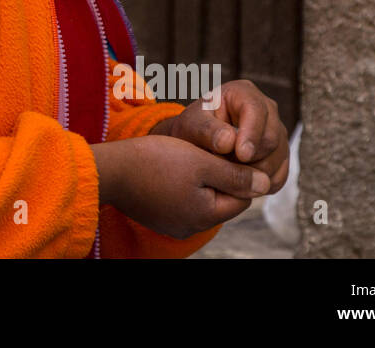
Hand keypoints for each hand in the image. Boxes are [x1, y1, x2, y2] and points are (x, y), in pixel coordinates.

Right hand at [91, 135, 269, 238]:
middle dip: (220, 174)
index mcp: (205, 215)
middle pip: (221, 198)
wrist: (109, 169)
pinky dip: (182, 185)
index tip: (231, 149)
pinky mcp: (157, 215)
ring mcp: (172, 223)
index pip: (241, 195)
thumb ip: (235, 174)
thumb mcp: (201, 161)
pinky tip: (172, 167)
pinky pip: (181, 200)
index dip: (240, 170)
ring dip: (201, 178)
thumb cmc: (155, 161)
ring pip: (201, 198)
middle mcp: (190, 226)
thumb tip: (266, 184)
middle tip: (210, 149)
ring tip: (190, 155)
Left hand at [149, 79, 289, 192]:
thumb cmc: (192, 129)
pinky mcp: (279, 155)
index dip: (252, 134)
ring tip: (229, 175)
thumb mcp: (191, 125)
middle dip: (251, 158)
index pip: (256, 110)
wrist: (196, 144)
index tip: (241, 155)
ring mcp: (276, 133)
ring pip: (278, 158)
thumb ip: (206, 131)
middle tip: (228, 170)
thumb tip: (229, 142)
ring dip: (255, 173)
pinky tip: (241, 185)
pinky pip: (280, 175)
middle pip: (272, 137)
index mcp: (244, 93)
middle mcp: (266, 110)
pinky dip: (262, 184)